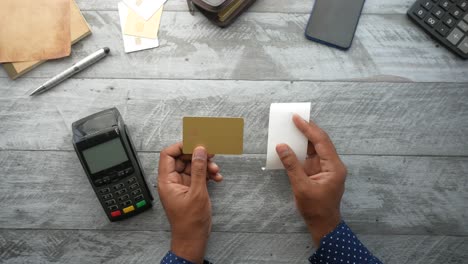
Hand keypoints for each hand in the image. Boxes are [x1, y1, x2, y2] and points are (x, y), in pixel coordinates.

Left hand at [157, 143, 221, 262]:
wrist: (193, 238)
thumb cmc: (190, 221)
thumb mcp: (197, 192)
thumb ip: (198, 169)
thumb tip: (199, 150)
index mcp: (167, 180)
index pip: (167, 154)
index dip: (180, 147)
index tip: (196, 144)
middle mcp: (172, 180)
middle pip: (182, 159)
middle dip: (197, 156)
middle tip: (211, 155)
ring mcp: (182, 184)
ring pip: (192, 166)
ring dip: (205, 166)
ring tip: (216, 170)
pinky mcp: (191, 189)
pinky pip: (198, 175)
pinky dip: (207, 175)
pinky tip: (217, 178)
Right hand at [276, 114, 346, 246]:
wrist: (323, 224)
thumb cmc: (315, 208)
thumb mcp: (301, 186)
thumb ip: (291, 165)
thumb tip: (281, 147)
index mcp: (334, 167)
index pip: (321, 141)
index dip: (308, 129)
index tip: (297, 119)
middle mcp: (333, 164)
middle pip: (321, 141)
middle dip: (308, 129)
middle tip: (295, 118)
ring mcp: (327, 168)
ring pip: (316, 147)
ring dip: (305, 138)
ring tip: (293, 126)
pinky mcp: (320, 172)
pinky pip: (311, 156)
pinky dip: (302, 150)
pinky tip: (292, 144)